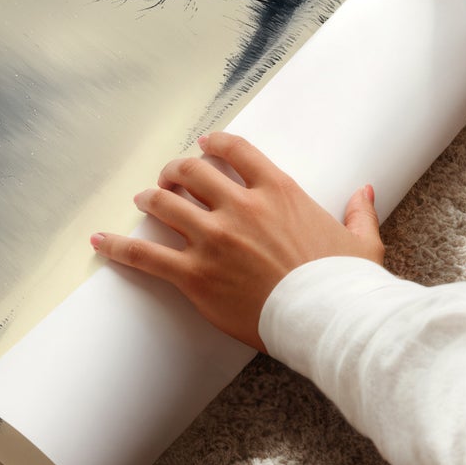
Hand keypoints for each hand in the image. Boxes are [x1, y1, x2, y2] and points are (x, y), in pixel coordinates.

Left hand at [89, 131, 382, 352]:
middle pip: (191, 172)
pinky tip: (100, 240)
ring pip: (165, 204)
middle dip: (175, 170)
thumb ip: (359, 211)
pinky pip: (146, 255)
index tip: (204, 145)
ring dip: (149, 198)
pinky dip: (119, 246)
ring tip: (142, 199)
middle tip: (169, 177)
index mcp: (278, 191)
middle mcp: (241, 207)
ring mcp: (214, 239)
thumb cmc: (346, 284)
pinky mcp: (195, 275)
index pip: (235, 151)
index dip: (214, 144)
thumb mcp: (361, 242)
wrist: (329, 320)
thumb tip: (365, 191)